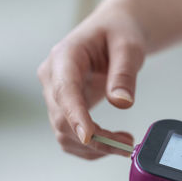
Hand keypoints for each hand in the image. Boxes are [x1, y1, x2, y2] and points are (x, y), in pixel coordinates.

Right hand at [37, 0, 145, 158]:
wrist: (112, 33)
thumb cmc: (117, 33)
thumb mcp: (128, 47)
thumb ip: (124, 73)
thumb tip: (121, 103)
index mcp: (64, 57)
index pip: (64, 91)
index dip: (75, 117)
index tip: (89, 137)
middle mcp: (53, 77)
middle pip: (63, 119)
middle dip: (95, 139)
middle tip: (127, 145)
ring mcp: (56, 94)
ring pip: (64, 134)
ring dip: (93, 147)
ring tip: (124, 144)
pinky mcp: (65, 107)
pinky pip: (70, 135)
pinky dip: (90, 147)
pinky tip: (110, 143)